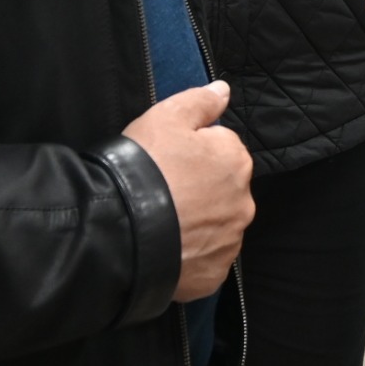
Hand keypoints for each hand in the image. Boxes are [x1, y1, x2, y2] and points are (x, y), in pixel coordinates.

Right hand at [122, 81, 252, 301]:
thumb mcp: (166, 117)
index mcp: (236, 161)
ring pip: (215, 226)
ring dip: (197, 223)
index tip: (168, 161)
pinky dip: (190, 255)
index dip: (192, 153)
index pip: (221, 149)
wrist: (121, 229)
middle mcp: (243, 203)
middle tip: (164, 191)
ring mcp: (229, 242)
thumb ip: (201, 101)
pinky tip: (167, 247)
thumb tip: (223, 90)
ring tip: (163, 222)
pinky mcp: (213, 274)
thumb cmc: (145, 166)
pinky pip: (205, 260)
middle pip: (222, 190)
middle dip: (200, 189)